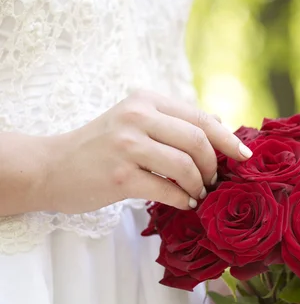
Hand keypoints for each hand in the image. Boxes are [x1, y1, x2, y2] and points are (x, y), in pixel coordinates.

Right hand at [41, 91, 251, 213]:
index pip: (199, 117)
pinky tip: (184, 203)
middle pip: (198, 140)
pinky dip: (183, 199)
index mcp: (145, 100)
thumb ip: (173, 121)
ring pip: (186, 166)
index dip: (228, 139)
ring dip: (199, 185)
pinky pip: (168, 190)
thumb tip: (219, 121)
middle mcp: (137, 117)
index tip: (245, 156)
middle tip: (213, 181)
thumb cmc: (99, 147)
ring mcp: (128, 145)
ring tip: (197, 193)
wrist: (51, 167)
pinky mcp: (121, 176)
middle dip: (214, 166)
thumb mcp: (133, 122)